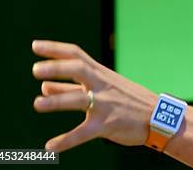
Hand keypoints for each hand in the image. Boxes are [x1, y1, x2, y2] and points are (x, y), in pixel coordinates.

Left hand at [32, 40, 157, 151]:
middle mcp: (102, 85)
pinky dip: (66, 140)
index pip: (76, 55)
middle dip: (57, 68)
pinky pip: (84, 132)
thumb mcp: (102, 88)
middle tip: (35, 70)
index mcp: (100, 74)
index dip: (55, 49)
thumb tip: (44, 86)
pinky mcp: (107, 124)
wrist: (157, 116)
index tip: (35, 46)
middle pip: (79, 69)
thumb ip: (70, 88)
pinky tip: (50, 146)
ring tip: (37, 103)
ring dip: (57, 101)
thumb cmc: (128, 100)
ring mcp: (105, 104)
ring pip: (80, 100)